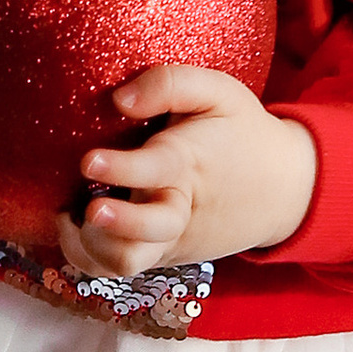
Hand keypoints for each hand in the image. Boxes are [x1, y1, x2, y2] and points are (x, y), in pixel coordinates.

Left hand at [60, 66, 316, 279]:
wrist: (282, 188)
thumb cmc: (239, 132)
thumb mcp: (218, 93)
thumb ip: (170, 84)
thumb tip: (118, 99)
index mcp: (189, 163)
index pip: (156, 169)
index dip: (122, 167)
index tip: (89, 160)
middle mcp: (178, 207)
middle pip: (148, 231)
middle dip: (116, 224)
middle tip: (90, 210)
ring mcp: (169, 238)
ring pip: (128, 261)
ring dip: (94, 247)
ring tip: (70, 217)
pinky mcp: (161, 254)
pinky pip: (118, 268)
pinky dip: (89, 256)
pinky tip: (73, 225)